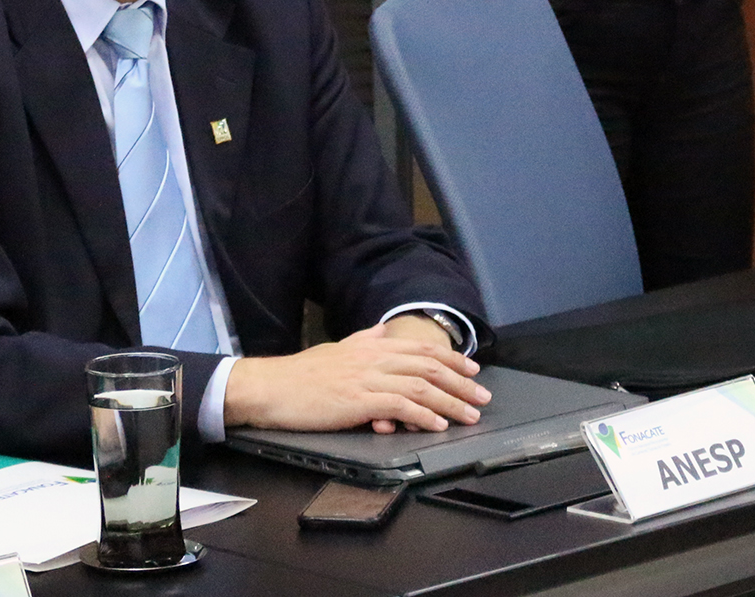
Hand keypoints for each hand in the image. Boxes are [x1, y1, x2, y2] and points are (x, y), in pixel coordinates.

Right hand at [221, 322, 490, 435]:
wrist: (271, 387)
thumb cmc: (302, 373)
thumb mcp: (338, 348)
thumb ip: (366, 338)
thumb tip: (385, 330)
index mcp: (372, 345)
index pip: (421, 349)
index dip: (451, 359)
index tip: (472, 370)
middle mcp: (374, 357)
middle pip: (428, 366)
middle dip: (460, 383)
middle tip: (482, 396)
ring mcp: (367, 378)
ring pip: (420, 387)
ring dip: (450, 402)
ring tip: (469, 415)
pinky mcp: (359, 401)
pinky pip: (400, 407)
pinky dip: (423, 415)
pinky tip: (438, 424)